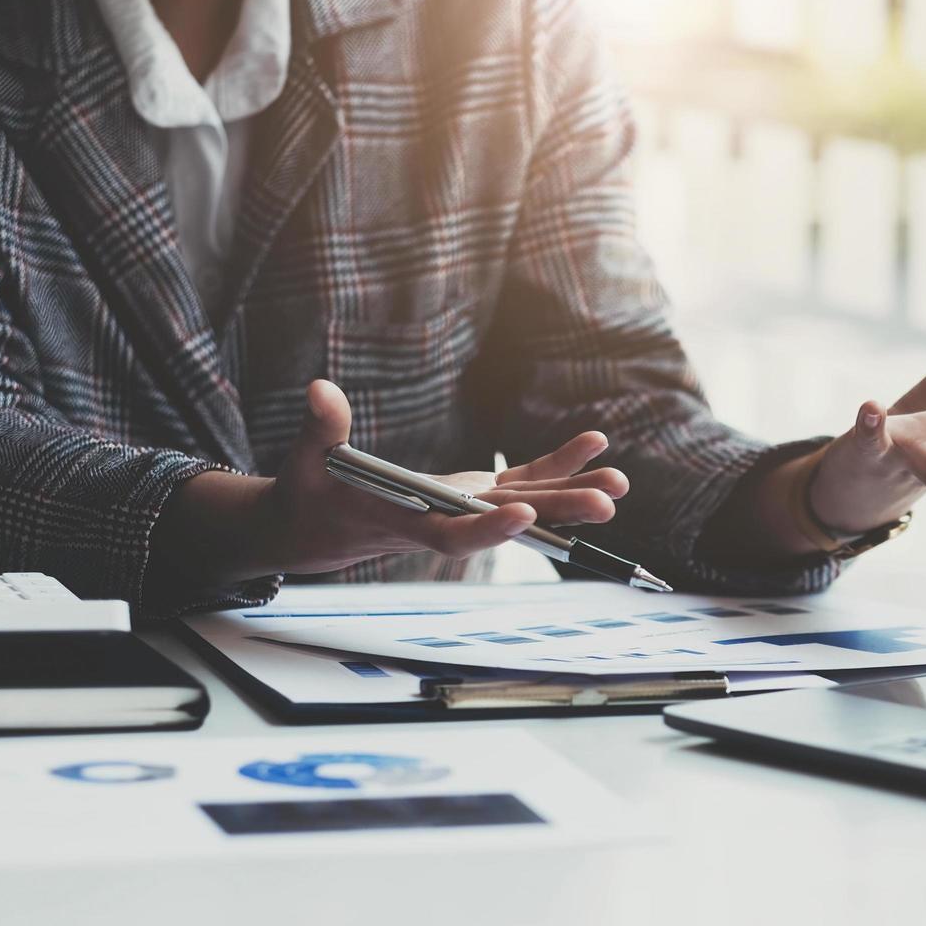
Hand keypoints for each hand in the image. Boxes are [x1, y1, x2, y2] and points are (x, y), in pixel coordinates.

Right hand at [156, 380, 627, 583]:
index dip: (489, 530)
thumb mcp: (306, 462)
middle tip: (607, 503)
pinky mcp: (473, 491)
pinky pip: (521, 477)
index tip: (524, 513)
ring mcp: (466, 506)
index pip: (453, 536)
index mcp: (406, 522)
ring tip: (619, 484)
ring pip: (527, 502)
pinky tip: (595, 446)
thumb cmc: (309, 494)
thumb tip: (319, 389)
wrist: (319, 528)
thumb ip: (320, 429)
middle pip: (508, 521)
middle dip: (558, 513)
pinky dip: (556, 463)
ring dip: (573, 492)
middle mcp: (446, 520)